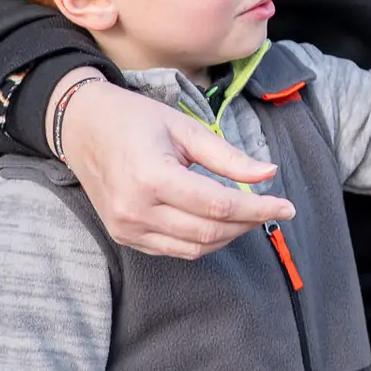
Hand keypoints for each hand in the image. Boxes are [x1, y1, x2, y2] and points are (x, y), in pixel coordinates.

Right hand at [51, 68, 297, 258]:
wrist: (83, 128)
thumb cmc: (135, 120)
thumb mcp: (185, 128)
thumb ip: (228, 156)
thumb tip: (269, 173)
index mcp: (152, 177)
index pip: (219, 206)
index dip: (259, 209)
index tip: (287, 206)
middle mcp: (136, 210)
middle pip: (209, 232)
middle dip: (248, 224)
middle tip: (273, 208)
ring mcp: (127, 228)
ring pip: (194, 248)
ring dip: (229, 236)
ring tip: (248, 215)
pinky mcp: (124, 236)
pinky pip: (174, 250)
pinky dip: (202, 241)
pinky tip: (217, 223)